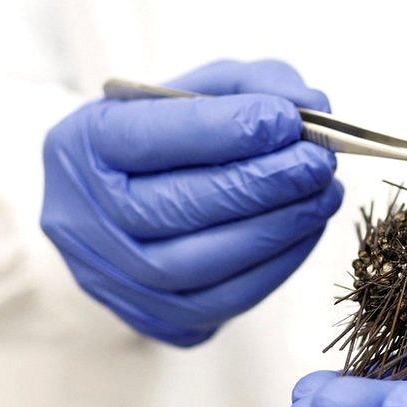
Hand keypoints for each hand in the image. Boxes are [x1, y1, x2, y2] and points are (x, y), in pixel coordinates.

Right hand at [42, 60, 342, 345]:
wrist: (123, 206)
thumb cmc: (165, 139)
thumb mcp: (196, 92)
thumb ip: (251, 87)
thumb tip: (312, 105)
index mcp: (81, 148)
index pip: (152, 139)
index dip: (227, 130)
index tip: (288, 120)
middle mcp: (85, 221)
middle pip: (179, 207)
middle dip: (264, 182)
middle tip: (319, 162)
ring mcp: (117, 279)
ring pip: (203, 264)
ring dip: (279, 228)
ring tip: (325, 194)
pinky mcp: (156, 320)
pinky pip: (226, 301)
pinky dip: (278, 265)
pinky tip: (307, 230)